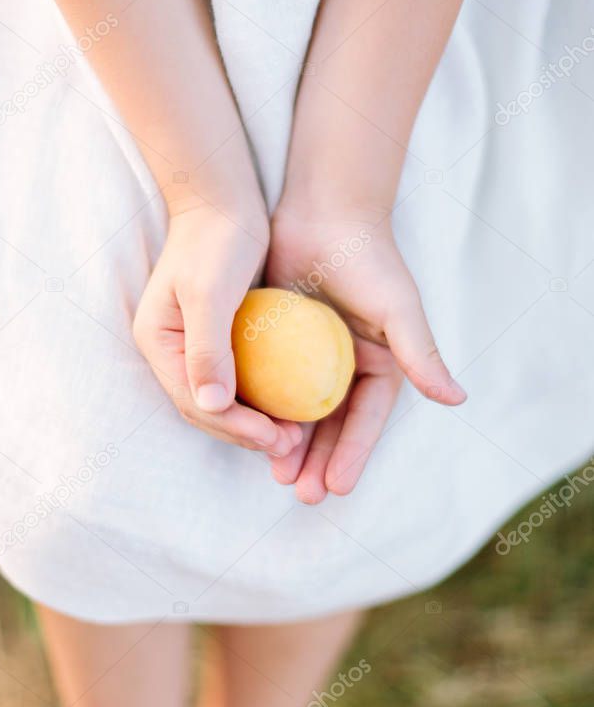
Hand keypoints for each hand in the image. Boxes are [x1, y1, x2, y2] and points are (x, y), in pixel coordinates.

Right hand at [133, 206, 302, 455]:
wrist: (222, 198)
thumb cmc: (217, 238)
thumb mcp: (211, 292)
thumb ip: (207, 348)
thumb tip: (212, 404)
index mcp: (158, 343)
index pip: (195, 402)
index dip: (235, 428)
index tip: (276, 439)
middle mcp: (169, 350)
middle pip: (205, 408)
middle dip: (245, 433)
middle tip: (290, 446)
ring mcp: (190, 344)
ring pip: (220, 398)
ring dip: (253, 422)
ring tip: (293, 436)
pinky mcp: (215, 336)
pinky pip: (236, 378)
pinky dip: (259, 397)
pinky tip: (290, 404)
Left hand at [266, 206, 465, 502]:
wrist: (323, 211)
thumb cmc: (368, 258)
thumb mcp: (398, 309)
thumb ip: (422, 354)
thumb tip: (457, 400)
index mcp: (379, 363)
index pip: (365, 420)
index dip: (353, 455)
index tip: (336, 488)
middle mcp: (346, 365)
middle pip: (331, 425)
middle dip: (319, 461)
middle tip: (302, 494)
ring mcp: (310, 355)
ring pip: (297, 410)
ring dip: (289, 444)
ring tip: (277, 476)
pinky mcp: (278, 341)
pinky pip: (269, 383)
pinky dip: (262, 408)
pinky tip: (249, 432)